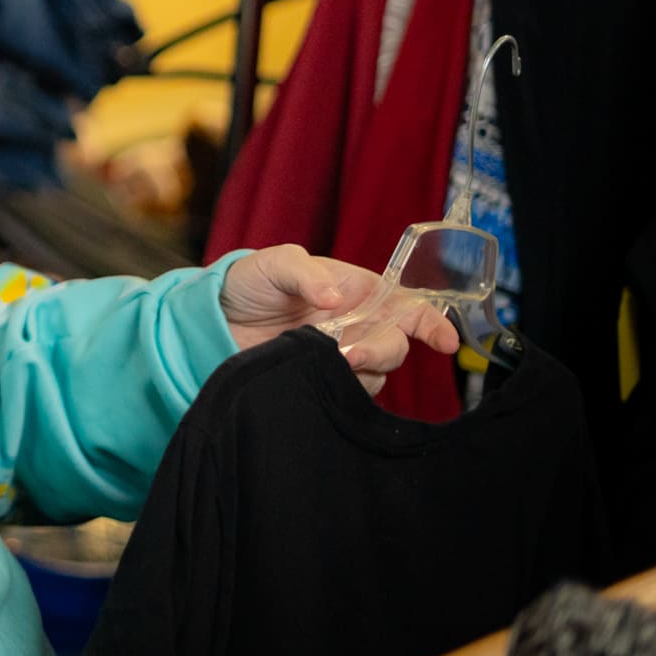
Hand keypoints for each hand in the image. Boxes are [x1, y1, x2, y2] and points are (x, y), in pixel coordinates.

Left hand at [221, 246, 459, 395]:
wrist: (211, 320)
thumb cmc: (248, 283)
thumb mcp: (274, 263)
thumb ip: (305, 274)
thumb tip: (333, 298)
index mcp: (356, 291)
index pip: (407, 306)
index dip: (431, 323)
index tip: (444, 342)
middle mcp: (356, 325)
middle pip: (395, 345)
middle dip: (381, 351)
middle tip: (347, 354)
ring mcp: (339, 355)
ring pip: (376, 373)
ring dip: (358, 372)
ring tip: (323, 363)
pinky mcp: (321, 381)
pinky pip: (348, 393)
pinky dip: (340, 390)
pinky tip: (314, 379)